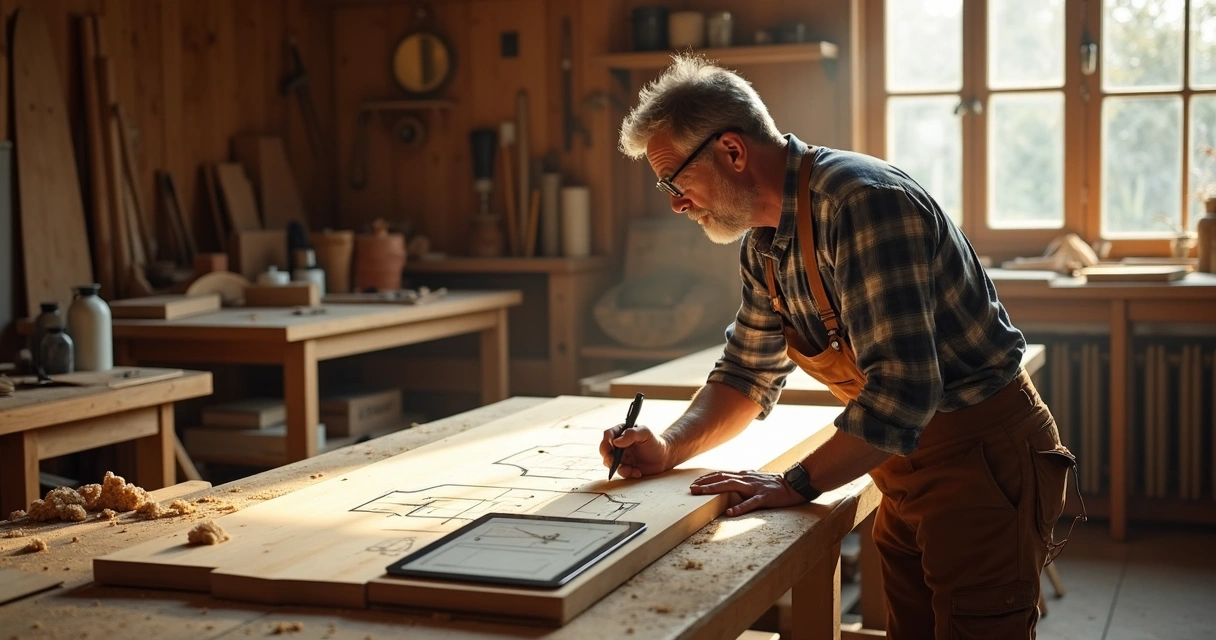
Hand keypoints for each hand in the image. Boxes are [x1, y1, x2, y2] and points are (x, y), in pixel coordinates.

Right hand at [600, 424, 668, 478]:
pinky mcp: (625, 467)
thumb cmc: (655, 442)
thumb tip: (616, 441)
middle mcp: (619, 445)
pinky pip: (620, 471)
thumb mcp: (645, 433)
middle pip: (605, 450)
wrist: (664, 457)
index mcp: (622, 433)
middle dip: (607, 457)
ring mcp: (621, 457)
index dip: (606, 440)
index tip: (611, 445)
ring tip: (631, 469)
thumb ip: (631, 434)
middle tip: (612, 461)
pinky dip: (628, 473)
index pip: (608, 435)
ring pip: (610, 462)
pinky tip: (638, 472)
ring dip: (618, 467)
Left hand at [689, 470, 806, 516]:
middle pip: (722, 478)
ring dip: (715, 489)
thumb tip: (728, 480)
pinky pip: (750, 503)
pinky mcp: (764, 498)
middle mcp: (747, 479)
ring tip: (702, 493)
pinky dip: (739, 508)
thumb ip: (742, 479)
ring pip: (732, 486)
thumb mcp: (754, 479)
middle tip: (691, 488)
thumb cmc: (773, 484)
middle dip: (705, 483)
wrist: (793, 485)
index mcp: (744, 476)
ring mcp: (755, 488)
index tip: (694, 483)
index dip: (707, 478)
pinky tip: (729, 512)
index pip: (721, 475)